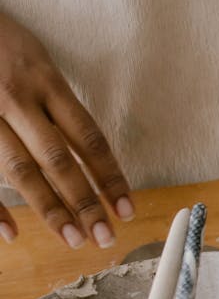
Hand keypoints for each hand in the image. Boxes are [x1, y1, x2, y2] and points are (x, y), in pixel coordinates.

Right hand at [0, 12, 132, 247]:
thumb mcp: (37, 59)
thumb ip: (56, 102)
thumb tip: (86, 151)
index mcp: (46, 81)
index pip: (88, 137)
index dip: (110, 175)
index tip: (127, 208)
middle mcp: (17, 98)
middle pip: (58, 159)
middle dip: (85, 201)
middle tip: (105, 238)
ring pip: (20, 170)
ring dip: (49, 209)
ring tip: (73, 239)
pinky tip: (12, 233)